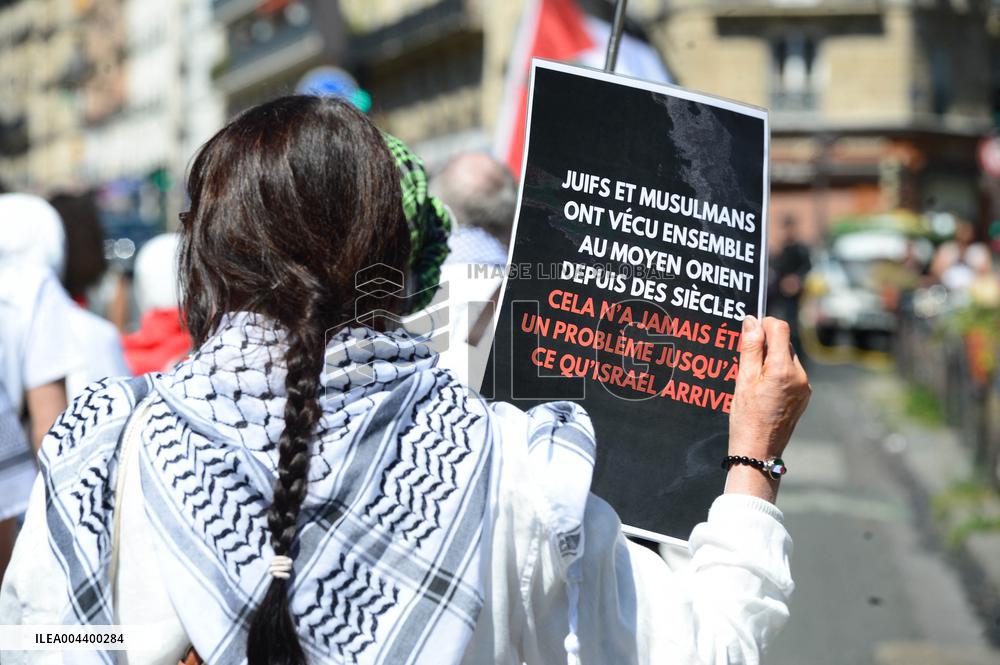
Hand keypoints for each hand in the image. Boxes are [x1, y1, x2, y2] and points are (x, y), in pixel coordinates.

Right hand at [725, 316, 810, 501]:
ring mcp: (805, 387)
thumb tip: (752, 321)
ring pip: (787, 358)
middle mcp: (800, 376)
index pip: (779, 328)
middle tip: (746, 362)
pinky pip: (791, 373)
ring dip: (771, 359)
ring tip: (753, 380)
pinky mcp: (804, 396)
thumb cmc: (746, 418)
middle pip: (784, 343)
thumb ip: (750, 348)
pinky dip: (777, 373)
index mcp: (783, 370)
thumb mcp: (743, 380)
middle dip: (765, 345)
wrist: (759, 451)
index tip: (749, 333)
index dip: (763, 325)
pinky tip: (763, 390)